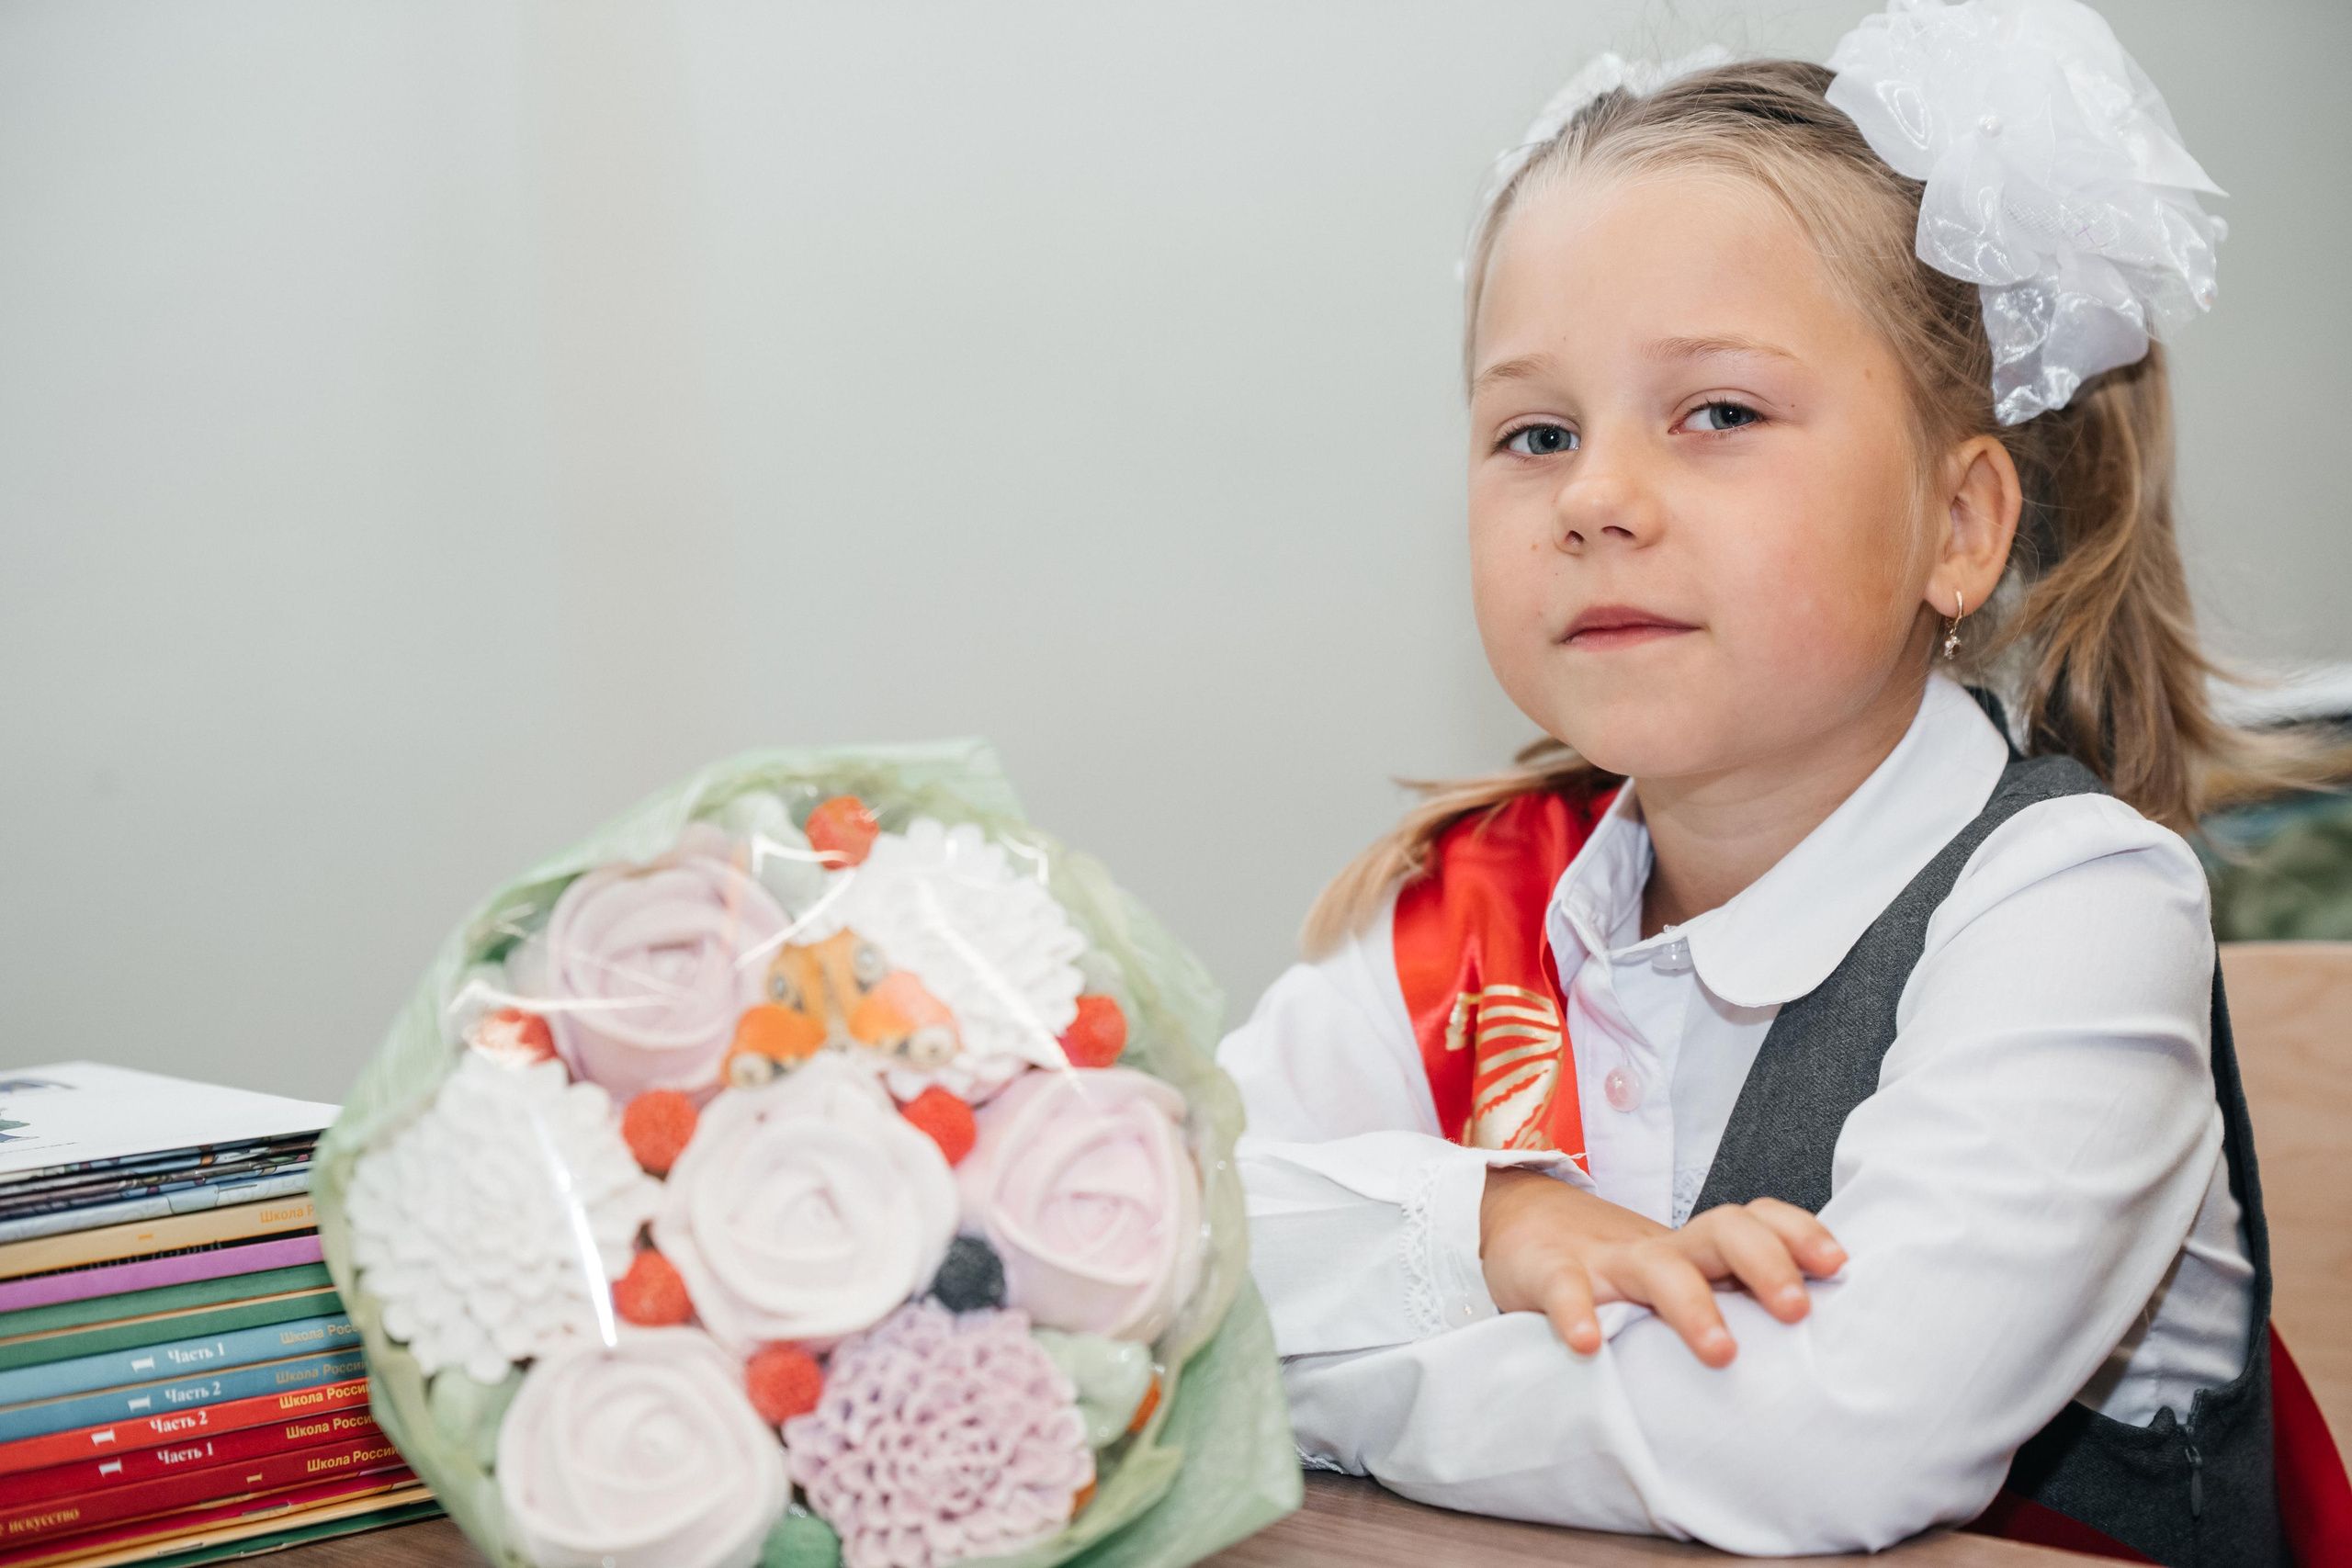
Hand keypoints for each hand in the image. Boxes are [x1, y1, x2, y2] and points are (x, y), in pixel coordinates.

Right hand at [1479, 1169, 1845, 1366]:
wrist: (1516, 1226)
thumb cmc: (1614, 1270)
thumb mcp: (1676, 1279)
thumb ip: (1726, 1300)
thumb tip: (1814, 1355)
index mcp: (1696, 1250)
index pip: (1758, 1221)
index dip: (1800, 1234)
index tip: (1838, 1267)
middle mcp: (1661, 1249)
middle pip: (1723, 1232)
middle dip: (1767, 1264)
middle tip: (1796, 1311)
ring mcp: (1606, 1261)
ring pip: (1657, 1268)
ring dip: (1693, 1306)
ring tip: (1722, 1353)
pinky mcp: (1549, 1272)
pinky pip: (1565, 1288)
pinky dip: (1576, 1312)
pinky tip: (1588, 1344)